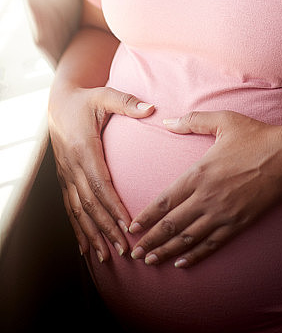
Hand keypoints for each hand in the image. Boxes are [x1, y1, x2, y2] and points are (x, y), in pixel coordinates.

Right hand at [48, 85, 154, 261]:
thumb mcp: (105, 95)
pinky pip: (70, 208)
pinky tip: (85, 247)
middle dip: (106, 228)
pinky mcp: (65, 178)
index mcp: (85, 148)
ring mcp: (66, 174)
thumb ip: (127, 102)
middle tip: (124, 248)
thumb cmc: (86, 99)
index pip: (100, 184)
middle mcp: (72, 166)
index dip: (113, 206)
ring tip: (105, 256)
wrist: (59, 102)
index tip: (127, 224)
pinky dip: (78, 229)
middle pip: (90, 204)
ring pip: (78, 211)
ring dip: (92, 234)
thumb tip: (151, 108)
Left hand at [129, 110, 281, 267]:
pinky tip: (182, 263)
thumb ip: (192, 121)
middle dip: (150, 240)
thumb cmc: (256, 136)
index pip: (164, 200)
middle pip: (171, 225)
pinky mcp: (239, 223)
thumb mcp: (223, 120)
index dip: (146, 217)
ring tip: (151, 261)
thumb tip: (167, 121)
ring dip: (166, 251)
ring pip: (188, 239)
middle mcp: (207, 197)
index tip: (132, 227)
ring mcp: (223, 213)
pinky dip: (195, 255)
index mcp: (199, 173)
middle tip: (134, 252)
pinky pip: (212, 244)